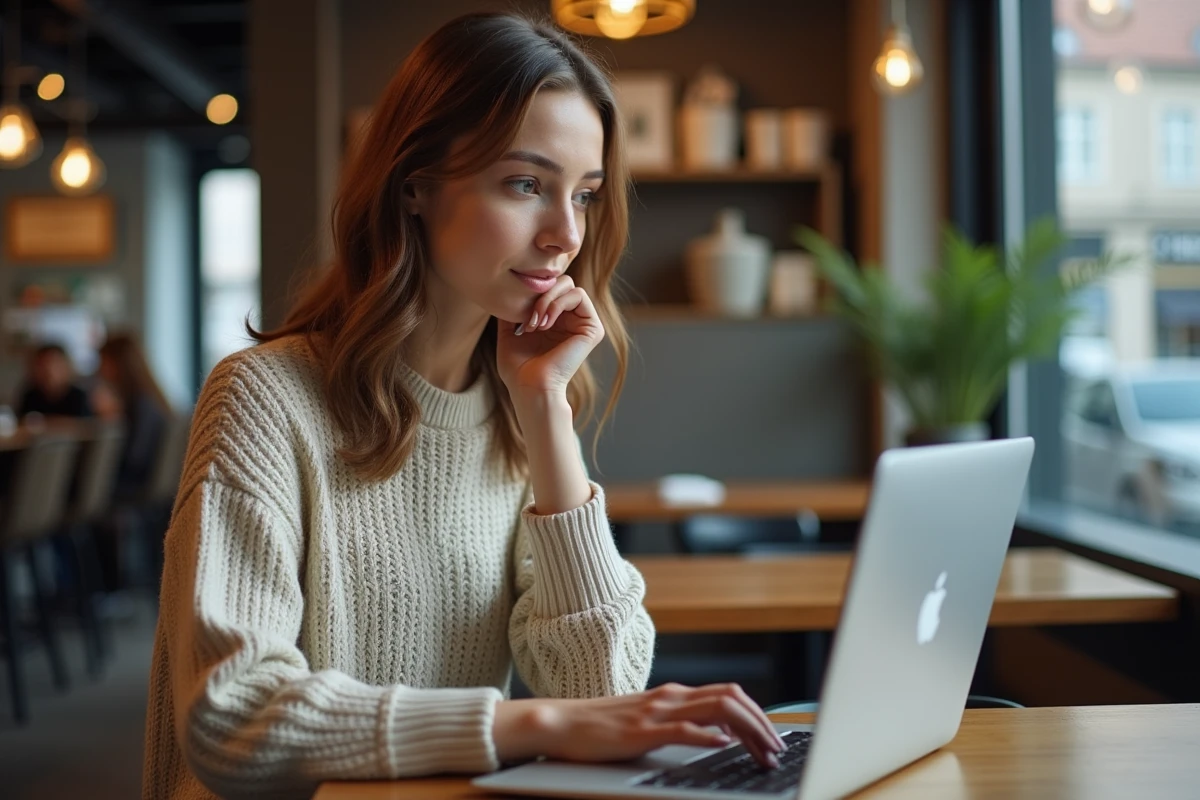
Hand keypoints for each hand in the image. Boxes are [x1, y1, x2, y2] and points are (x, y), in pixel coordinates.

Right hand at [492, 683, 786, 767]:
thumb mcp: (647, 720)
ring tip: (763, 751)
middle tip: (778, 749)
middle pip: (732, 698)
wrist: (561, 722)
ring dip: (748, 730)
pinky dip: (707, 734)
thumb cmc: (601, 726)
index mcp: (674, 694)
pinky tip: (722, 744)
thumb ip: (678, 722)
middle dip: (763, 723)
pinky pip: (681, 729)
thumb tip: (716, 734)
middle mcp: (671, 696)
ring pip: (717, 709)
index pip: (729, 694)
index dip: (758, 714)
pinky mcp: (641, 731)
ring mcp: (657, 712)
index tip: (773, 738)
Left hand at [496, 274, 604, 398]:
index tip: (517, 316)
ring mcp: (584, 323)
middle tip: (529, 318)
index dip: (532, 292)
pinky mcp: (592, 328)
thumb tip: (509, 288)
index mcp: (556, 320)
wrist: (529, 386)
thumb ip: (513, 309)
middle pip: (561, 281)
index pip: (549, 287)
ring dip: (547, 299)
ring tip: (536, 323)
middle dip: (541, 293)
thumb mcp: (509, 331)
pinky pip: (578, 295)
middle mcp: (572, 320)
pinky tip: (545, 323)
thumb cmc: (518, 367)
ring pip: (569, 285)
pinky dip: (557, 304)